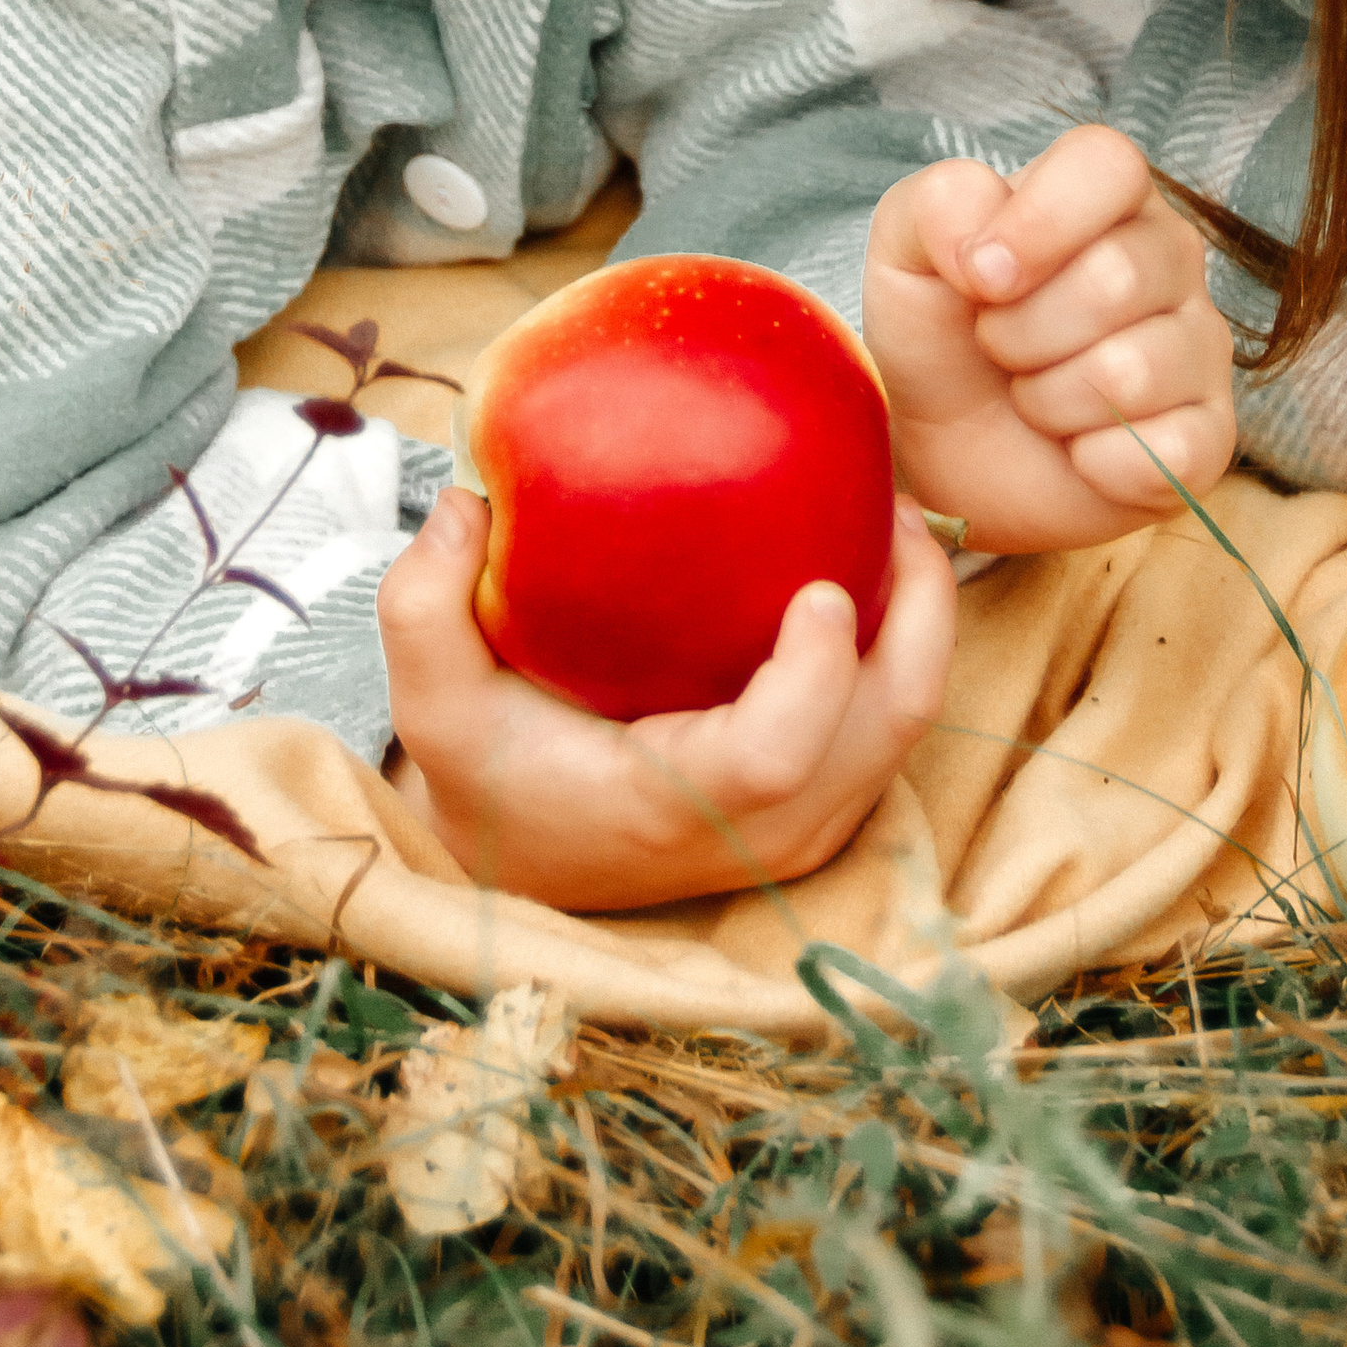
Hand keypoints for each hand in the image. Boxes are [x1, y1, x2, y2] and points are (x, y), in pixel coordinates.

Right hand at [376, 490, 957, 909]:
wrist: (533, 852)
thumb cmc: (489, 771)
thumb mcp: (432, 699)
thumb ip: (423, 606)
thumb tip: (466, 502)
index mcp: (675, 807)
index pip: (776, 759)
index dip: (816, 677)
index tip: (822, 584)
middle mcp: (762, 830)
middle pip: (887, 728)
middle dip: (918, 607)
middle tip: (888, 494)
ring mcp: (807, 823)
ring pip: (910, 721)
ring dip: (924, 613)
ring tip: (893, 508)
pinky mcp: (826, 801)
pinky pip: (894, 718)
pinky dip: (904, 638)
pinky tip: (873, 551)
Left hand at [866, 124, 1235, 550]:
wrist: (945, 443)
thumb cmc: (940, 331)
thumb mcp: (907, 251)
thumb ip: (938, 207)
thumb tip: (986, 248)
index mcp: (1105, 194)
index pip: (1111, 165)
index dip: (1040, 223)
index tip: (979, 276)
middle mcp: (1169, 259)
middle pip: (1117, 278)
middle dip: (1021, 331)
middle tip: (997, 345)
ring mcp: (1198, 348)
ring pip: (1132, 373)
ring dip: (1048, 400)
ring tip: (1032, 393)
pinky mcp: (1209, 437)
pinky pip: (1163, 454)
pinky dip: (1092, 464)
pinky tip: (1075, 448)